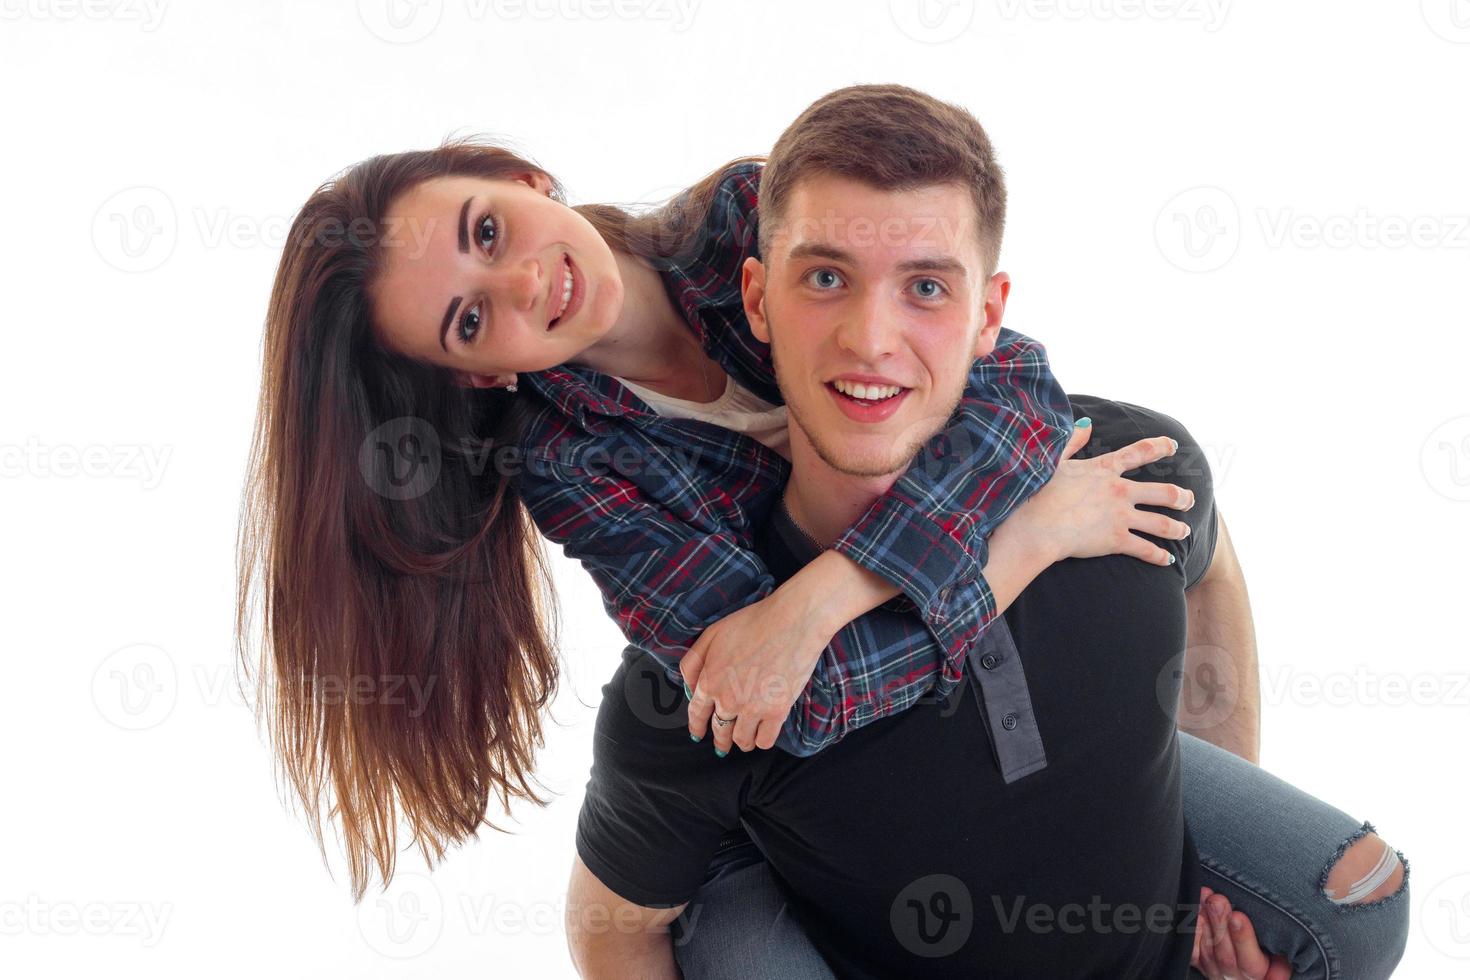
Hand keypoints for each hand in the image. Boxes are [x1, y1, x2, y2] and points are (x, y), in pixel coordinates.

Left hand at [679, 585, 832, 755]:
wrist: (792, 621)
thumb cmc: (753, 622)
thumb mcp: (712, 634)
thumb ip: (693, 662)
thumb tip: (688, 686)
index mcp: (710, 680)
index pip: (696, 713)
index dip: (696, 727)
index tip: (696, 735)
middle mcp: (727, 699)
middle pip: (719, 730)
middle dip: (719, 741)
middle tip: (722, 746)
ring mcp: (752, 708)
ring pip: (741, 739)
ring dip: (741, 742)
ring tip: (745, 740)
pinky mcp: (777, 712)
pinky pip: (765, 741)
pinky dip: (761, 741)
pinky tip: (762, 735)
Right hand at [1005, 421, 1195, 566]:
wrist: (1037, 526)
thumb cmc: (1039, 493)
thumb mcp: (1055, 461)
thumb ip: (1073, 441)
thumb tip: (1085, 423)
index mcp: (1104, 470)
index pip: (1138, 453)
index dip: (1159, 447)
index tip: (1173, 445)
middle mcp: (1119, 491)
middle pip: (1162, 492)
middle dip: (1180, 496)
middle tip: (1189, 499)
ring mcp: (1120, 516)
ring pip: (1161, 523)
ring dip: (1176, 527)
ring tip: (1185, 530)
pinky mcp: (1117, 540)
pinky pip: (1146, 549)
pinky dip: (1159, 556)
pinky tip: (1168, 560)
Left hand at [1192, 886, 1292, 979]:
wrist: (1250, 961)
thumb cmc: (1276, 950)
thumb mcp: (1285, 950)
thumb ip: (1286, 945)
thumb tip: (1292, 932)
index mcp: (1264, 975)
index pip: (1252, 963)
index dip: (1243, 939)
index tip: (1238, 916)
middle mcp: (1239, 977)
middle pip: (1226, 956)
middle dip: (1221, 924)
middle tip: (1218, 900)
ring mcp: (1218, 972)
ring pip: (1208, 951)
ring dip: (1205, 921)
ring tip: (1207, 898)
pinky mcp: (1203, 964)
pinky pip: (1194, 952)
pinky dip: (1193, 931)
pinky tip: (1195, 911)